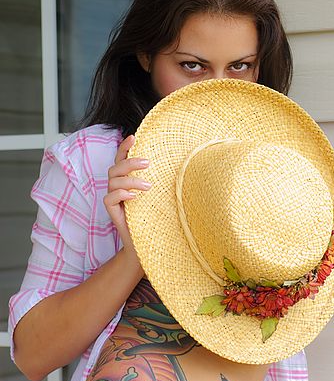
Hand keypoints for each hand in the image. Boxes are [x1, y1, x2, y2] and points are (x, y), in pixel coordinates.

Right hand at [103, 134, 152, 260]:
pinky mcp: (112, 213)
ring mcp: (113, 200)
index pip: (121, 159)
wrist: (147, 244)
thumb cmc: (155, 216)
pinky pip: (109, 198)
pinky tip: (134, 197)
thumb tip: (176, 160)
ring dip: (130, 180)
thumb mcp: (159, 194)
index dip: (124, 147)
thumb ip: (159, 178)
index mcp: (127, 180)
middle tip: (148, 163)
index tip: (134, 136)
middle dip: (130, 162)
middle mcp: (117, 187)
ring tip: (148, 186)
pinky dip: (121, 194)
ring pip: (112, 181)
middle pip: (115, 167)